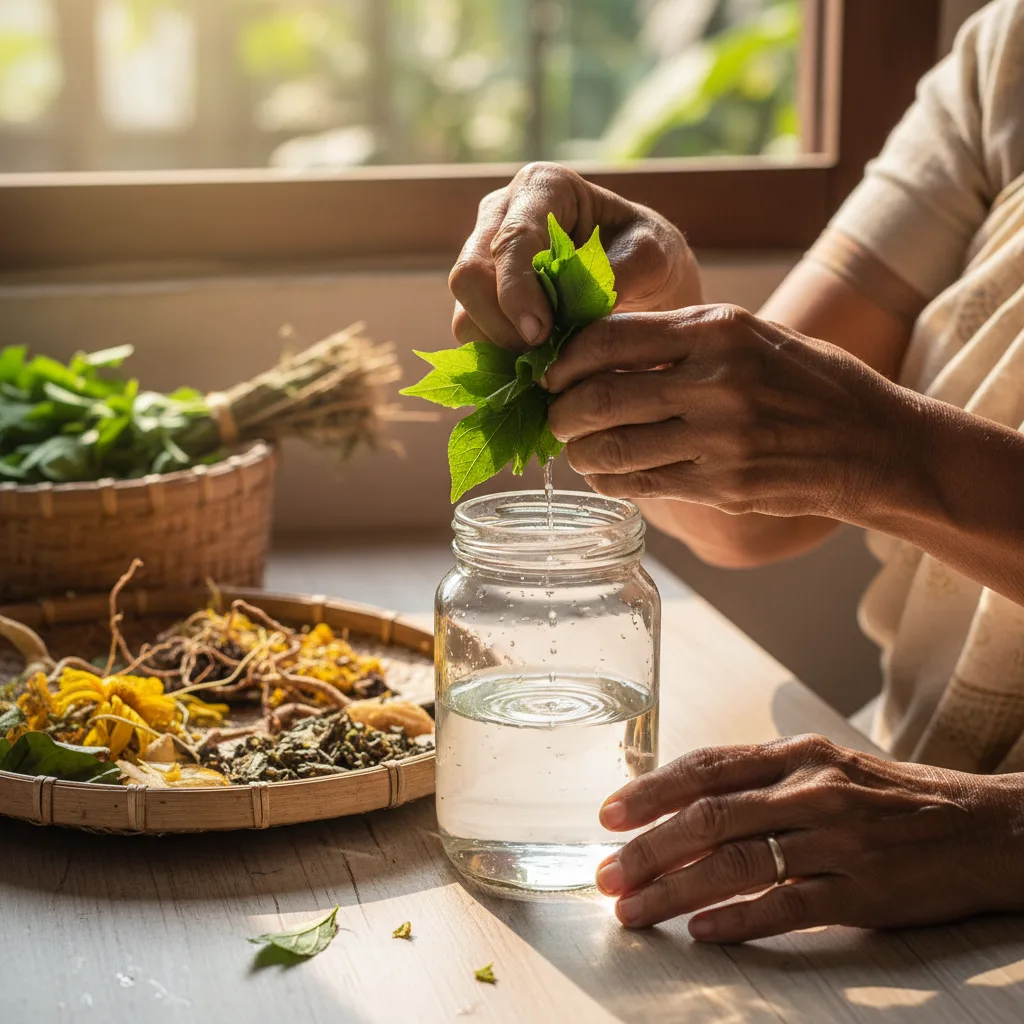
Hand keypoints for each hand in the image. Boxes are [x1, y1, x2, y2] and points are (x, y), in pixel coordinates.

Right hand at [449, 162, 700, 350]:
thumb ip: (618, 274)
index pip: (510, 240)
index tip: (541, 333)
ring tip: (548, 364)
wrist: (646, 282)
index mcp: (542, 187)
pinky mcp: (480, 301)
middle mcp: (500, 217)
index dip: (517, 291)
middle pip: (470, 276)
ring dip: (501, 348)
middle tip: (544, 358)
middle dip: (503, 325)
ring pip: (465, 312)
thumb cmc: (648, 257)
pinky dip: (500, 360)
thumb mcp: (653, 257)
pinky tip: (536, 368)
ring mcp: (484, 260)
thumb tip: (575, 309)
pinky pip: (473, 336)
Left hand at [546, 304, 915, 519]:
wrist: (873, 443)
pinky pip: (642, 485)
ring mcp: (719, 439)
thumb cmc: (808, 382)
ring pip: (613, 449)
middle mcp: (715, 382)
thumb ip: (682, 339)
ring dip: (579, 453)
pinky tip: (605, 476)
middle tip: (555, 417)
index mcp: (718, 330)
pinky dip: (610, 482)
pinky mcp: (723, 486)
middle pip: (600, 398)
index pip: (610, 339)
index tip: (551, 373)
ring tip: (576, 450)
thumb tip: (600, 350)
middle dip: (561, 412)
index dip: (565, 360)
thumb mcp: (753, 335)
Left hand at [594, 735, 1023, 941]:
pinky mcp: (862, 890)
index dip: (651, 790)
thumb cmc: (893, 796)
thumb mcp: (827, 766)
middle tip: (606, 873)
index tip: (608, 813)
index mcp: (796, 754)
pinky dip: (738, 921)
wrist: (982, 827)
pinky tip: (702, 933)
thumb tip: (690, 803)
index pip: (706, 767)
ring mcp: (836, 840)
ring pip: (737, 863)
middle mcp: (810, 789)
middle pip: (710, 817)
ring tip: (635, 911)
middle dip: (648, 847)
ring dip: (676, 890)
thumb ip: (764, 779)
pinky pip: (787, 907)